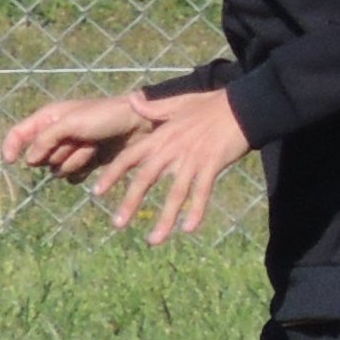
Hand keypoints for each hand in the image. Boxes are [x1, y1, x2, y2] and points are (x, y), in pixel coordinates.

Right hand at [1, 93, 142, 183]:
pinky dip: (82, 170)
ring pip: (56, 169)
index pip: (18, 134)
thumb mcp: (71, 122)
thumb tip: (29, 160)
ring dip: (73, 160)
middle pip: (38, 157)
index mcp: (49, 118)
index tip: (10, 161)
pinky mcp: (84, 163)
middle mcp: (56, 135)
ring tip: (92, 146)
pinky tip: (96, 158)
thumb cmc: (104, 116)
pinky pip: (71, 177)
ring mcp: (70, 150)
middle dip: (56, 153)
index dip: (10, 147)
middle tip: (77, 140)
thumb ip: (46, 138)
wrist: (139, 125)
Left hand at [91, 86, 256, 244]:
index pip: (130, 157)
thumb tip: (132, 98)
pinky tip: (189, 229)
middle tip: (117, 224)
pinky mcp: (213, 165)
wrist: (243, 105)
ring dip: (164, 218)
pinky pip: (203, 192)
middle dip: (130, 202)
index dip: (112, 174)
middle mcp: (173, 149)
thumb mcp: (179, 102)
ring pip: (175, 193)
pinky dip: (196, 211)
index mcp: (162, 136)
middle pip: (146, 179)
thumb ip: (154, 107)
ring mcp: (193, 158)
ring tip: (154, 240)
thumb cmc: (212, 104)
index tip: (96, 192)